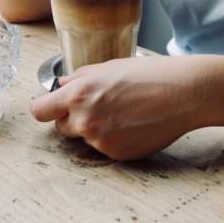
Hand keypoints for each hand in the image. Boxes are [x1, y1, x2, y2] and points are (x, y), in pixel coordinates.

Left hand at [30, 56, 210, 160]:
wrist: (183, 93)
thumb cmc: (150, 74)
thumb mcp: (109, 67)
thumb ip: (79, 78)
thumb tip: (61, 85)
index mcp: (78, 94)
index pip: (39, 111)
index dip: (45, 109)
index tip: (50, 108)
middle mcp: (85, 121)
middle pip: (62, 127)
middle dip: (74, 118)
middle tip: (100, 106)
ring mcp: (101, 141)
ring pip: (86, 138)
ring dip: (97, 129)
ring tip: (125, 113)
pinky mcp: (117, 155)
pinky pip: (106, 149)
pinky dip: (116, 139)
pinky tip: (135, 124)